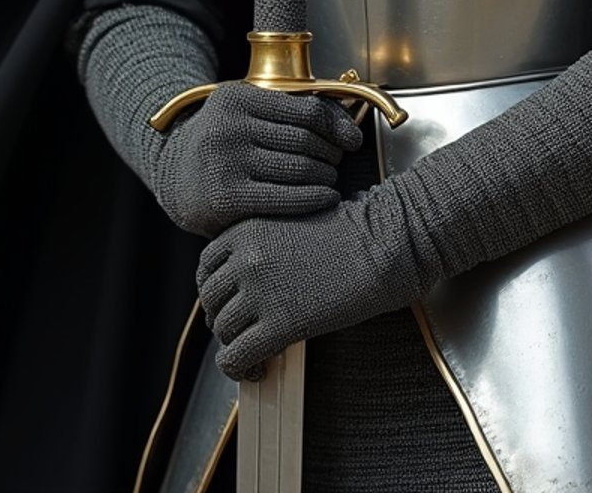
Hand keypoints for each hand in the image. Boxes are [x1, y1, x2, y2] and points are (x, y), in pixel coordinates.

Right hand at [152, 82, 361, 236]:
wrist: (175, 177)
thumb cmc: (225, 143)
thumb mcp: (247, 113)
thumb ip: (292, 112)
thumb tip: (351, 133)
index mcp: (236, 97)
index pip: (306, 109)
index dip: (337, 126)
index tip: (352, 140)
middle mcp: (228, 126)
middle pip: (305, 140)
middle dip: (331, 154)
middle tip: (337, 163)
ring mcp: (225, 162)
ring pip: (299, 168)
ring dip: (326, 177)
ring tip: (329, 180)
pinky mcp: (226, 198)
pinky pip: (285, 198)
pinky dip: (314, 198)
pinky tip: (326, 198)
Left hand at [196, 185, 433, 379]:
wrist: (385, 245)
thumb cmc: (354, 231)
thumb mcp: (295, 220)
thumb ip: (264, 242)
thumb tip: (248, 278)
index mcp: (248, 228)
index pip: (206, 265)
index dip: (215, 289)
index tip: (229, 301)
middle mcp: (245, 258)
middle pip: (210, 299)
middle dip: (224, 317)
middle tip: (244, 330)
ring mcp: (259, 292)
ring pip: (222, 331)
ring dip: (236, 345)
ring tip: (255, 353)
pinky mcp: (278, 325)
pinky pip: (237, 357)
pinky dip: (241, 369)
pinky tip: (259, 370)